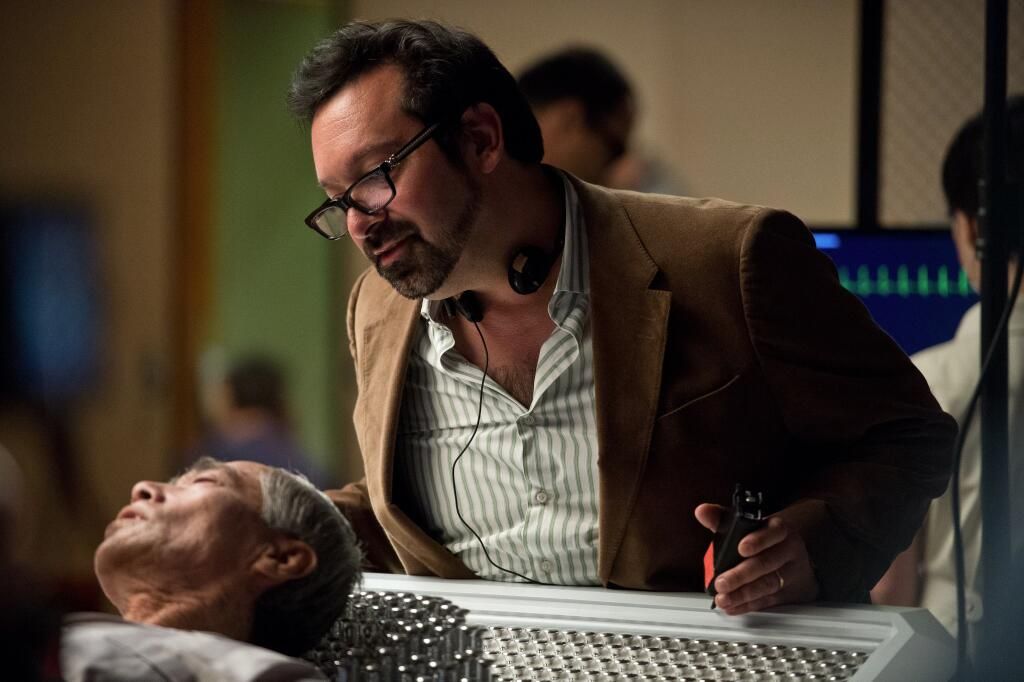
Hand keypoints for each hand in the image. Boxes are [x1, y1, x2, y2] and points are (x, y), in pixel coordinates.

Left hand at [695, 503, 818, 614]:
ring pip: (768, 584)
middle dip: (741, 575)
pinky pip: (768, 600)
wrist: (796, 557)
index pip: (773, 532)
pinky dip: (748, 605)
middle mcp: (788, 550)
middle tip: (721, 583)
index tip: (741, 547)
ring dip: (743, 594)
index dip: (758, 540)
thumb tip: (702, 511)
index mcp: (779, 530)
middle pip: (766, 563)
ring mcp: (790, 572)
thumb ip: (722, 518)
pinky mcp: (789, 593)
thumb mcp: (747, 525)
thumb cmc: (765, 539)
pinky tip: (733, 606)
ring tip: (723, 598)